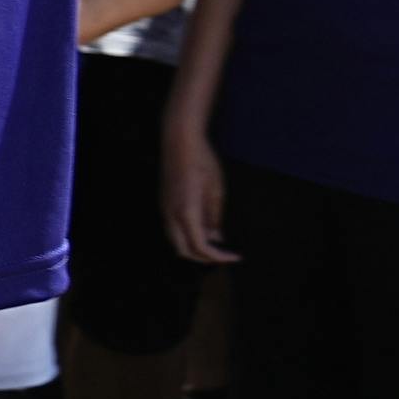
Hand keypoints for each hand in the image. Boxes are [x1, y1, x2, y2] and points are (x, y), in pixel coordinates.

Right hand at [161, 105, 232, 265]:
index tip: (235, 257)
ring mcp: (164, 209)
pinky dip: (188, 236)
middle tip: (224, 255)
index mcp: (187, 213)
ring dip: (194, 247)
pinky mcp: (163, 203)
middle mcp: (171, 215)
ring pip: (176, 241)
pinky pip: (173, 229)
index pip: (201, 247)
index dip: (219, 257)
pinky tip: (203, 228)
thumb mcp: (216, 191)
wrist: (179, 141)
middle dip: (204, 258)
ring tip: (215, 242)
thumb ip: (214, 217)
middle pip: (183, 251)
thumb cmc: (202, 162)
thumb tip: (216, 237)